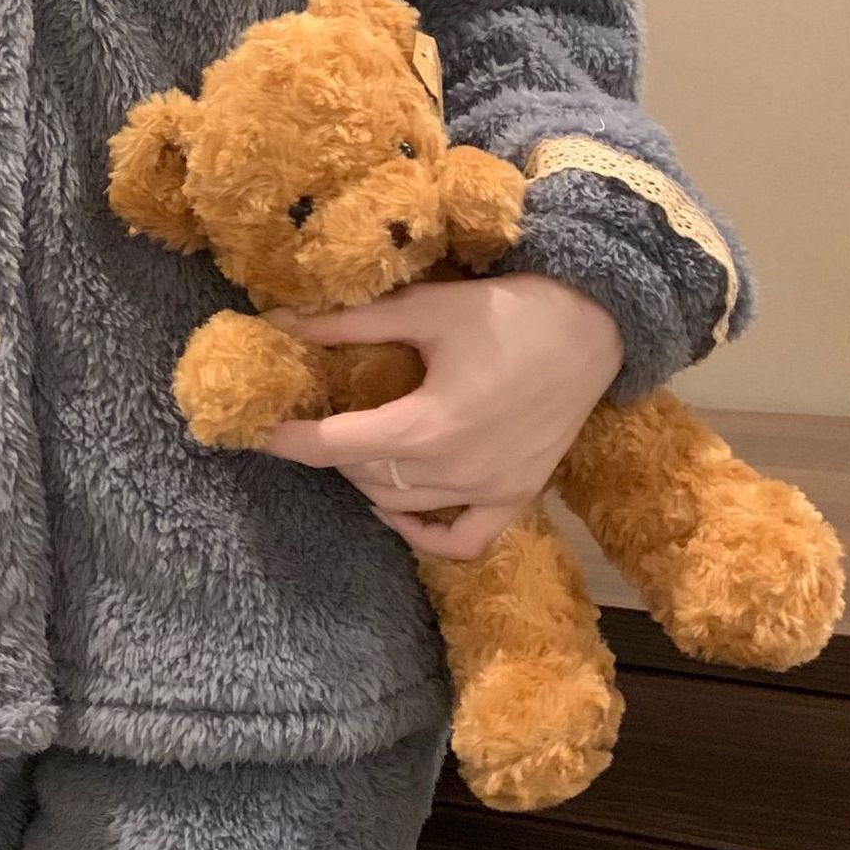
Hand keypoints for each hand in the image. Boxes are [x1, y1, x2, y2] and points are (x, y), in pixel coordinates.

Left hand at [250, 274, 623, 560]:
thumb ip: (346, 323)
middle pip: (363, 476)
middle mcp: (457, 471)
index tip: (254, 430)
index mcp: (428, 426)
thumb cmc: (508, 309)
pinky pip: (463, 540)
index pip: (333, 447)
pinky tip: (398, 508)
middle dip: (330, 449)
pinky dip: (424, 533)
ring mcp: (491, 490)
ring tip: (355, 442)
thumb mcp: (422, 309)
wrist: (595, 323)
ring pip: (403, 505)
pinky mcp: (519, 496)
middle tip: (314, 416)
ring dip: (368, 479)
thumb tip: (278, 321)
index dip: (287, 440)